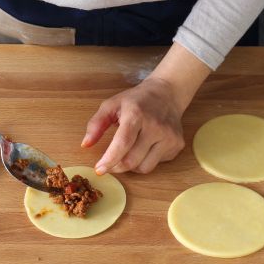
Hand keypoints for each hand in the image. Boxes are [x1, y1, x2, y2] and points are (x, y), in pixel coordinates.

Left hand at [82, 42, 210, 173]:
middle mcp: (156, 127)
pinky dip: (146, 160)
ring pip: (145, 168)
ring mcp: (169, 137)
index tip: (99, 169)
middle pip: (132, 160)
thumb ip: (96, 124)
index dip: (110, 160)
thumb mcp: (111, 105)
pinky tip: (146, 146)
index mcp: (136, 114)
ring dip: (131, 166)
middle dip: (116, 167)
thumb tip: (85, 145)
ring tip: (129, 152)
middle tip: (109, 164)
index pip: (123, 143)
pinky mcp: (177, 145)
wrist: (167, 94)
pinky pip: (156, 164)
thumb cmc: (136, 100)